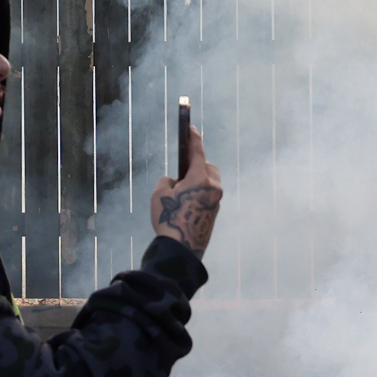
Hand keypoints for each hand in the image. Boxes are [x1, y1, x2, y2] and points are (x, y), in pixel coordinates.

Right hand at [150, 123, 223, 255]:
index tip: (191, 128)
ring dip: (198, 182)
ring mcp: (216, 200)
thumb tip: (176, 183)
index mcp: (200, 178)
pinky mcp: (215, 212)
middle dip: (197, 165)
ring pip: (209, 182)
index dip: (193, 139)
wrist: (181, 248)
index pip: (197, 152)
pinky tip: (186, 204)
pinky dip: (199, 194)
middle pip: (207, 167)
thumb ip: (168, 181)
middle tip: (182, 173)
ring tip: (181, 192)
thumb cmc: (169, 219)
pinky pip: (208, 196)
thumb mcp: (159, 194)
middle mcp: (213, 187)